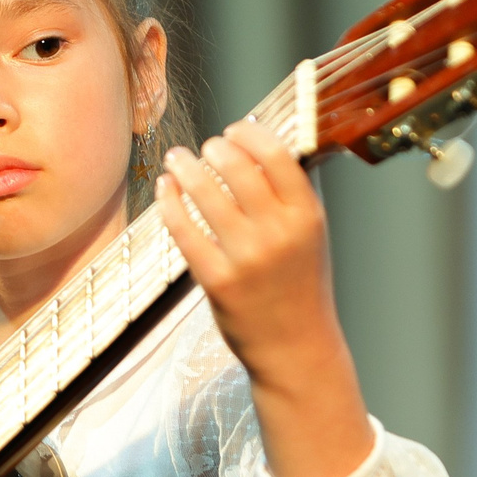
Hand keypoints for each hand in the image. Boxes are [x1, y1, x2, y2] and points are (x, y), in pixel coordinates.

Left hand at [155, 119, 376, 476]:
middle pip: (236, 168)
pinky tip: (166, 190)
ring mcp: (246, 258)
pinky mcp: (217, 280)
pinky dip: (170, 203)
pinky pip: (183, 229)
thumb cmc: (299, 285)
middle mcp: (279, 234)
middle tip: (204, 147)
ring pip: (205, 193)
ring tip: (176, 159)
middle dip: (214, 149)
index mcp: (308, 217)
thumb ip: (289, 195)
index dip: (250, 134)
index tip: (234, 129)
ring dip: (185, 168)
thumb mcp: (311, 236)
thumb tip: (256, 145)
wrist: (296, 347)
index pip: (277, 155)